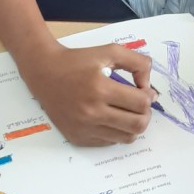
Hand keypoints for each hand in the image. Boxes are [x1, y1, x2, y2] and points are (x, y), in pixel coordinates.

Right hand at [23, 42, 157, 145]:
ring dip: (132, 125)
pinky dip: (116, 131)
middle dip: (145, 113)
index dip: (148, 96)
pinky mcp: (78, 138)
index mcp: (100, 88)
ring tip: (126, 112)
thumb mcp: (110, 51)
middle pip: (138, 125)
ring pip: (126, 138)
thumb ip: (137, 63)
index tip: (144, 90)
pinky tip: (109, 117)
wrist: (44, 72)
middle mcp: (92, 112)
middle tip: (139, 104)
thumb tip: (149, 88)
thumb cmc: (78, 60)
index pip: (141, 103)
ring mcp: (84, 128)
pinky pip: (109, 142)